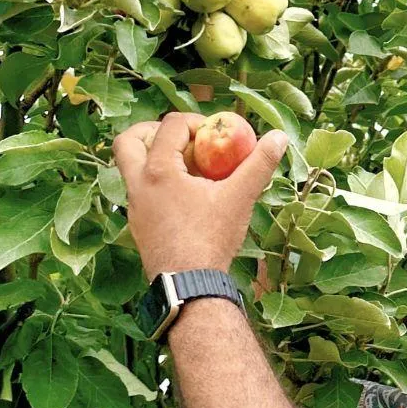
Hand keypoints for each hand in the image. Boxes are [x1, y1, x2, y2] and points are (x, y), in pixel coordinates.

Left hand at [112, 112, 287, 279]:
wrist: (188, 285)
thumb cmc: (211, 239)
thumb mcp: (239, 198)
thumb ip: (259, 164)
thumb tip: (279, 137)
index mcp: (158, 170)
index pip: (170, 126)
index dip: (194, 122)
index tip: (214, 133)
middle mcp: (138, 185)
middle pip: (127, 141)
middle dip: (150, 131)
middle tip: (178, 139)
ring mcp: (134, 207)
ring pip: (129, 169)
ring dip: (152, 159)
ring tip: (184, 167)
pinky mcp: (137, 225)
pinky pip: (139, 193)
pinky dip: (155, 184)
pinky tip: (183, 197)